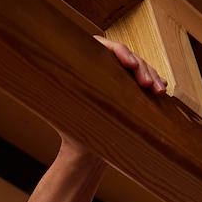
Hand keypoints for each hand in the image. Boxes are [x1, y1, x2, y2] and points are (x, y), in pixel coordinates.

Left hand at [61, 37, 168, 156]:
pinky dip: (154, 82)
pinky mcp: (128, 88)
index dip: (118, 51)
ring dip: (151, 75)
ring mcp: (116, 77)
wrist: (85, 153)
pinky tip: (162, 89)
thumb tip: (40, 74)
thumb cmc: (71, 133)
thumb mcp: (63, 113)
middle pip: (124, 56)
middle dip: (141, 67)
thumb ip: (58, 93)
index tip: (130, 64)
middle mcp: (99, 67)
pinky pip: (144, 79)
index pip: (101, 47)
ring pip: (138, 67)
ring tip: (159, 90)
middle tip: (149, 85)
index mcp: (81, 65)